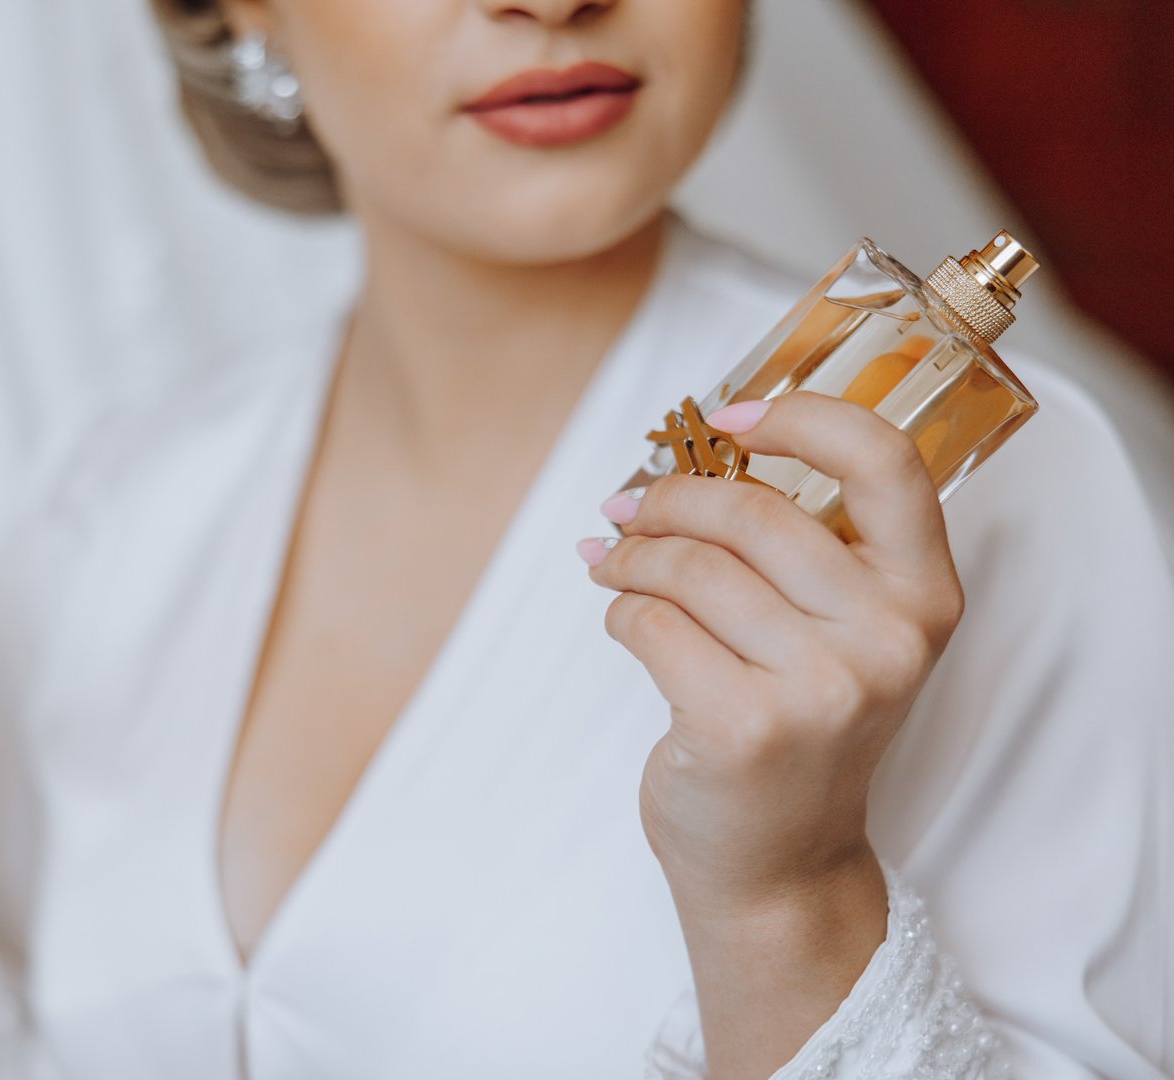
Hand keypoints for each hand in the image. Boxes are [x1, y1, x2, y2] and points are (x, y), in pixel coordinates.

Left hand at [580, 391, 963, 906]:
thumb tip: (678, 456)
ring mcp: (822, 688)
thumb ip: (798, 547)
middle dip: (668, 501)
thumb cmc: (797, 729)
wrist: (779, 863)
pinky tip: (622, 620)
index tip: (731, 416)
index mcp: (924, 596)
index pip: (885, 462)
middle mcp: (888, 639)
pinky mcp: (744, 727)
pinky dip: (621, 610)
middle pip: (751, 513)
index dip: (802, 416)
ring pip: (691, 567)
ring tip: (610, 562)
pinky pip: (652, 623)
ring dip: (631, 556)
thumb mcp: (837, 634)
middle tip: (626, 509)